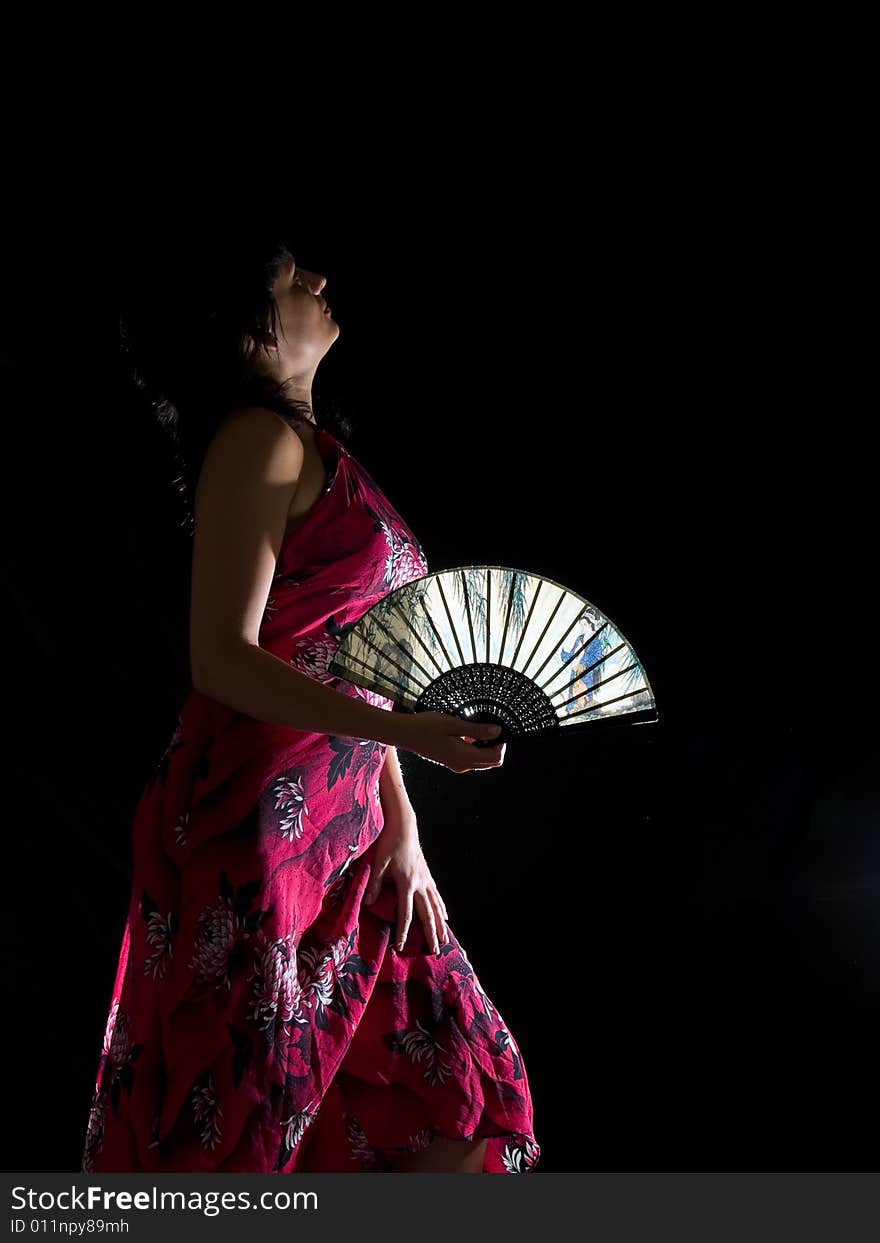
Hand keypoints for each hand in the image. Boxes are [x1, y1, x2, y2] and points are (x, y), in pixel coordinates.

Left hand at [363, 813, 448, 954]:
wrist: (404, 826)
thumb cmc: (389, 843)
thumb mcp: (378, 863)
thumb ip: (375, 884)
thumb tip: (368, 904)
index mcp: (406, 883)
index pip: (405, 914)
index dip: (402, 932)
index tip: (400, 947)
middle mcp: (420, 884)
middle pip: (427, 914)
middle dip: (430, 934)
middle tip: (435, 952)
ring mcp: (426, 879)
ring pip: (436, 906)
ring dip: (440, 924)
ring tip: (444, 939)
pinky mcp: (427, 875)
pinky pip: (437, 896)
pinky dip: (441, 908)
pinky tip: (445, 916)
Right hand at [395, 711, 506, 772]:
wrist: (405, 733)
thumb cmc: (425, 726)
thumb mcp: (453, 724)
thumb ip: (476, 730)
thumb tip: (497, 732)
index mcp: (464, 757)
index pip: (495, 758)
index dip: (501, 744)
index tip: (497, 728)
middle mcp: (462, 765)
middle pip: (491, 762)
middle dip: (495, 746)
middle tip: (490, 727)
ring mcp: (455, 764)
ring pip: (481, 761)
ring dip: (485, 747)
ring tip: (478, 728)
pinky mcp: (450, 760)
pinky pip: (471, 758)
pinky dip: (475, 748)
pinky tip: (468, 733)